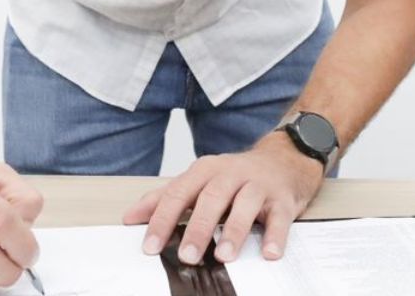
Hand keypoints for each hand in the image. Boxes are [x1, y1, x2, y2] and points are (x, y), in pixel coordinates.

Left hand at [123, 132, 325, 264]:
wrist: (284, 159)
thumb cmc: (236, 176)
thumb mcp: (199, 181)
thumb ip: (166, 197)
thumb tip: (130, 217)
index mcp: (206, 170)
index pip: (179, 193)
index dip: (163, 220)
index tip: (150, 246)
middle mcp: (231, 174)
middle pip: (212, 198)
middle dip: (198, 228)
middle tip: (186, 256)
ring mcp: (259, 185)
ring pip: (245, 205)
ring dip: (234, 231)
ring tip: (224, 256)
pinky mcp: (283, 199)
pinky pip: (280, 218)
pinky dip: (275, 236)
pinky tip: (268, 253)